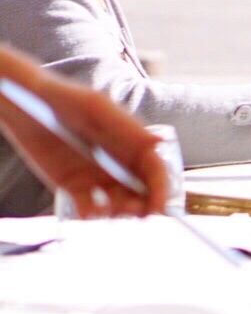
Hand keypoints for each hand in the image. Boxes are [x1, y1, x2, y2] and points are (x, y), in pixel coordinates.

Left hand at [0, 48, 168, 216]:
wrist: (27, 104)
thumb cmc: (64, 98)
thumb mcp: (96, 108)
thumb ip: (126, 126)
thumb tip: (161, 143)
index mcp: (131, 140)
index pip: (155, 167)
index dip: (161, 187)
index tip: (159, 206)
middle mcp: (118, 160)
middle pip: (141, 189)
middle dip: (145, 204)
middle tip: (139, 214)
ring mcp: (96, 175)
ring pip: (119, 201)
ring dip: (120, 211)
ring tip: (110, 211)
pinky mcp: (73, 186)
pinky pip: (89, 207)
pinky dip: (93, 215)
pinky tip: (90, 213)